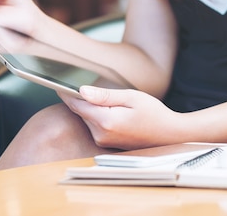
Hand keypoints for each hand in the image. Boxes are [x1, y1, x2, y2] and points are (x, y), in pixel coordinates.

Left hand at [61, 87, 181, 149]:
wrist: (168, 134)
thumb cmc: (153, 113)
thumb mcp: (131, 97)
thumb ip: (104, 95)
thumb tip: (82, 91)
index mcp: (106, 121)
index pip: (77, 105)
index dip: (67, 93)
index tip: (58, 83)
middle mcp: (101, 134)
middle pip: (81, 111)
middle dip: (80, 98)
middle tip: (80, 83)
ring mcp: (103, 141)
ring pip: (86, 119)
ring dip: (89, 108)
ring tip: (104, 98)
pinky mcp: (106, 143)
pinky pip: (94, 126)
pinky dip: (96, 116)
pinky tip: (109, 110)